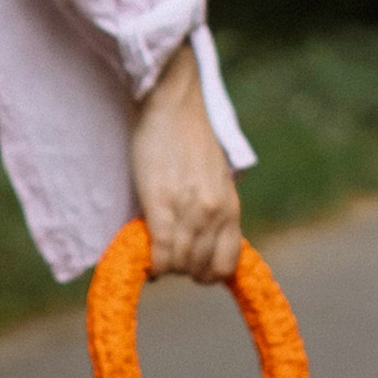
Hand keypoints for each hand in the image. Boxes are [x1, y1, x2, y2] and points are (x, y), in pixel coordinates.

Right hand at [129, 43, 242, 283]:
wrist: (173, 104)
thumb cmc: (189, 137)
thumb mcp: (216, 178)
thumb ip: (213, 208)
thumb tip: (199, 238)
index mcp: (230, 207)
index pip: (227, 265)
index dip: (208, 273)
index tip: (191, 265)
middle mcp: (215, 214)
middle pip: (201, 269)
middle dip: (183, 269)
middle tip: (167, 255)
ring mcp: (190, 212)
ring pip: (179, 265)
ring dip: (165, 266)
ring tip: (154, 252)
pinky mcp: (162, 206)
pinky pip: (160, 254)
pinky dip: (152, 264)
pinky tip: (146, 258)